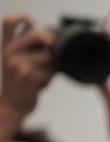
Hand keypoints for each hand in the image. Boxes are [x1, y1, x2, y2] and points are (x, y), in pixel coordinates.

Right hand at [0, 13, 54, 141]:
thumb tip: (52, 36)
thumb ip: (33, 49)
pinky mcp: (27, 75)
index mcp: (7, 46)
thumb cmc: (23, 84)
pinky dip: (51, 77)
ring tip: (47, 75)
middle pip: (38, 33)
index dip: (23, 17)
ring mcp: (17, 62)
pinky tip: (44, 84)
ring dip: (54, 65)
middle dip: (52, 41)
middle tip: (54, 54)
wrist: (12, 107)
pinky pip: (50, 70)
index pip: (9, 22)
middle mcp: (9, 52)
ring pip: (49, 54)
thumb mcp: (22, 63)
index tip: (33, 24)